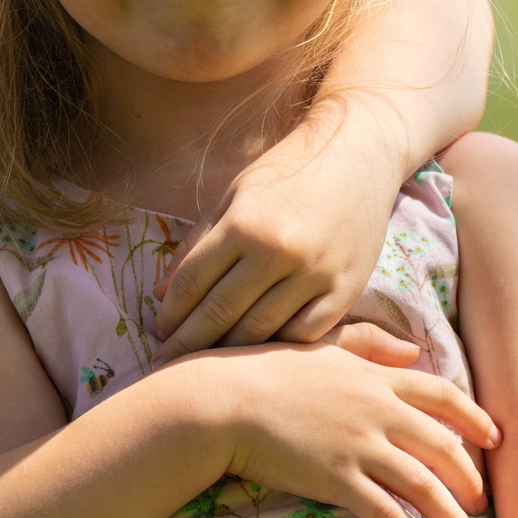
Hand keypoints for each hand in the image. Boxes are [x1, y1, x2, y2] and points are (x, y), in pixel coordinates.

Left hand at [155, 100, 409, 352]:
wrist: (359, 151)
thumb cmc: (289, 171)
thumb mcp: (234, 196)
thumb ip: (197, 244)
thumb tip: (159, 294)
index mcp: (242, 225)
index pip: (192, 284)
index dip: (169, 314)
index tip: (157, 333)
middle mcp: (277, 251)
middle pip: (220, 314)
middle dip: (187, 344)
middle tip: (166, 364)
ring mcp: (315, 272)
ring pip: (260, 331)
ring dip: (228, 353)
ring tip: (207, 366)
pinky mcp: (347, 288)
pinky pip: (305, 335)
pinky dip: (278, 348)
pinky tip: (259, 354)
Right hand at [184, 323, 492, 517]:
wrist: (224, 400)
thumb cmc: (266, 369)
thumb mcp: (325, 343)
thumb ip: (371, 342)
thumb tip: (413, 350)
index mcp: (377, 376)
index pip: (442, 395)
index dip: (474, 418)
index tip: (495, 438)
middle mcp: (378, 410)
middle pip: (443, 447)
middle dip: (470, 479)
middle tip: (482, 503)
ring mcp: (359, 446)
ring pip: (423, 485)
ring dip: (451, 517)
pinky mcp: (337, 479)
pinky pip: (385, 510)